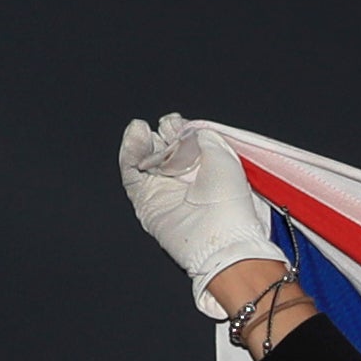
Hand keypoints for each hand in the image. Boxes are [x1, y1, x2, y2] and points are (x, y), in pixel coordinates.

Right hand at [119, 116, 278, 306]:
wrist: (219, 238)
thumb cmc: (230, 202)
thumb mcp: (225, 157)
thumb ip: (204, 137)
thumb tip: (193, 130)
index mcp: (208, 172)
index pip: (186, 144)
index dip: (179, 130)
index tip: (177, 122)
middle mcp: (186, 183)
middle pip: (164, 149)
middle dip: (163, 135)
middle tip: (166, 129)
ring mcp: (165, 192)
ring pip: (146, 159)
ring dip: (143, 141)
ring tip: (142, 129)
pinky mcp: (146, 202)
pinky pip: (131, 172)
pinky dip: (130, 152)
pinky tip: (135, 135)